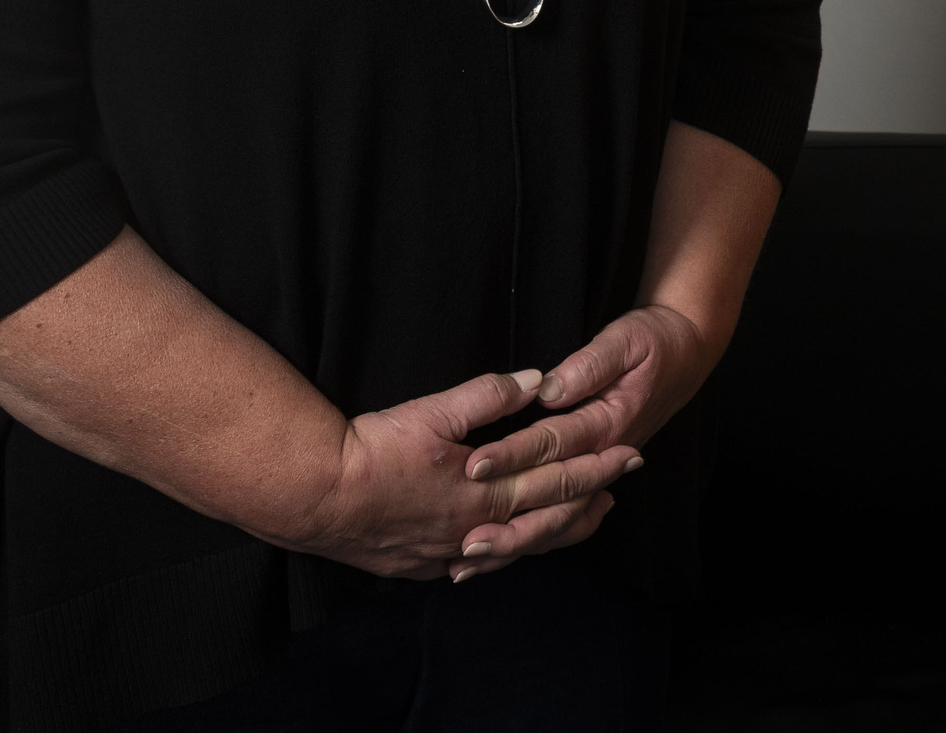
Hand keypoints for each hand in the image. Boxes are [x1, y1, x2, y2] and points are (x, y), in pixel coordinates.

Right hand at [273, 367, 637, 579]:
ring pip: (518, 546)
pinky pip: (478, 565)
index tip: (630, 453)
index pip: (557, 478)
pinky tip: (509, 551)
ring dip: (555, 529)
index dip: (596, 465)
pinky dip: (505, 556)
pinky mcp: (422, 564)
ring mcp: (449, 552)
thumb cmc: (374, 450)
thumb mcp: (434, 411)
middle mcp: (476, 529)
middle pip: (547, 516)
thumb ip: (490, 396)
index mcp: (487, 491)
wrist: (315, 497)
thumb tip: (539, 381)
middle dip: (589, 497)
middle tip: (622, 484)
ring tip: (584, 516)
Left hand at [452, 303, 719, 576]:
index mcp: (608, 423)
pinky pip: (562, 518)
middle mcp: (603, 455)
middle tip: (464, 537)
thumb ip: (588, 367)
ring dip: (514, 541)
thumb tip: (549, 389)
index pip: (553, 443)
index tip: (473, 467)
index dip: (512, 455)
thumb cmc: (655, 344)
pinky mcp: (593, 477)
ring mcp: (600, 472)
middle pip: (551, 495)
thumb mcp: (626, 341)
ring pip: (556, 518)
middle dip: (505, 517)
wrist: (687, 355)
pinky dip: (529, 539)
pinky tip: (493, 554)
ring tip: (470, 559)